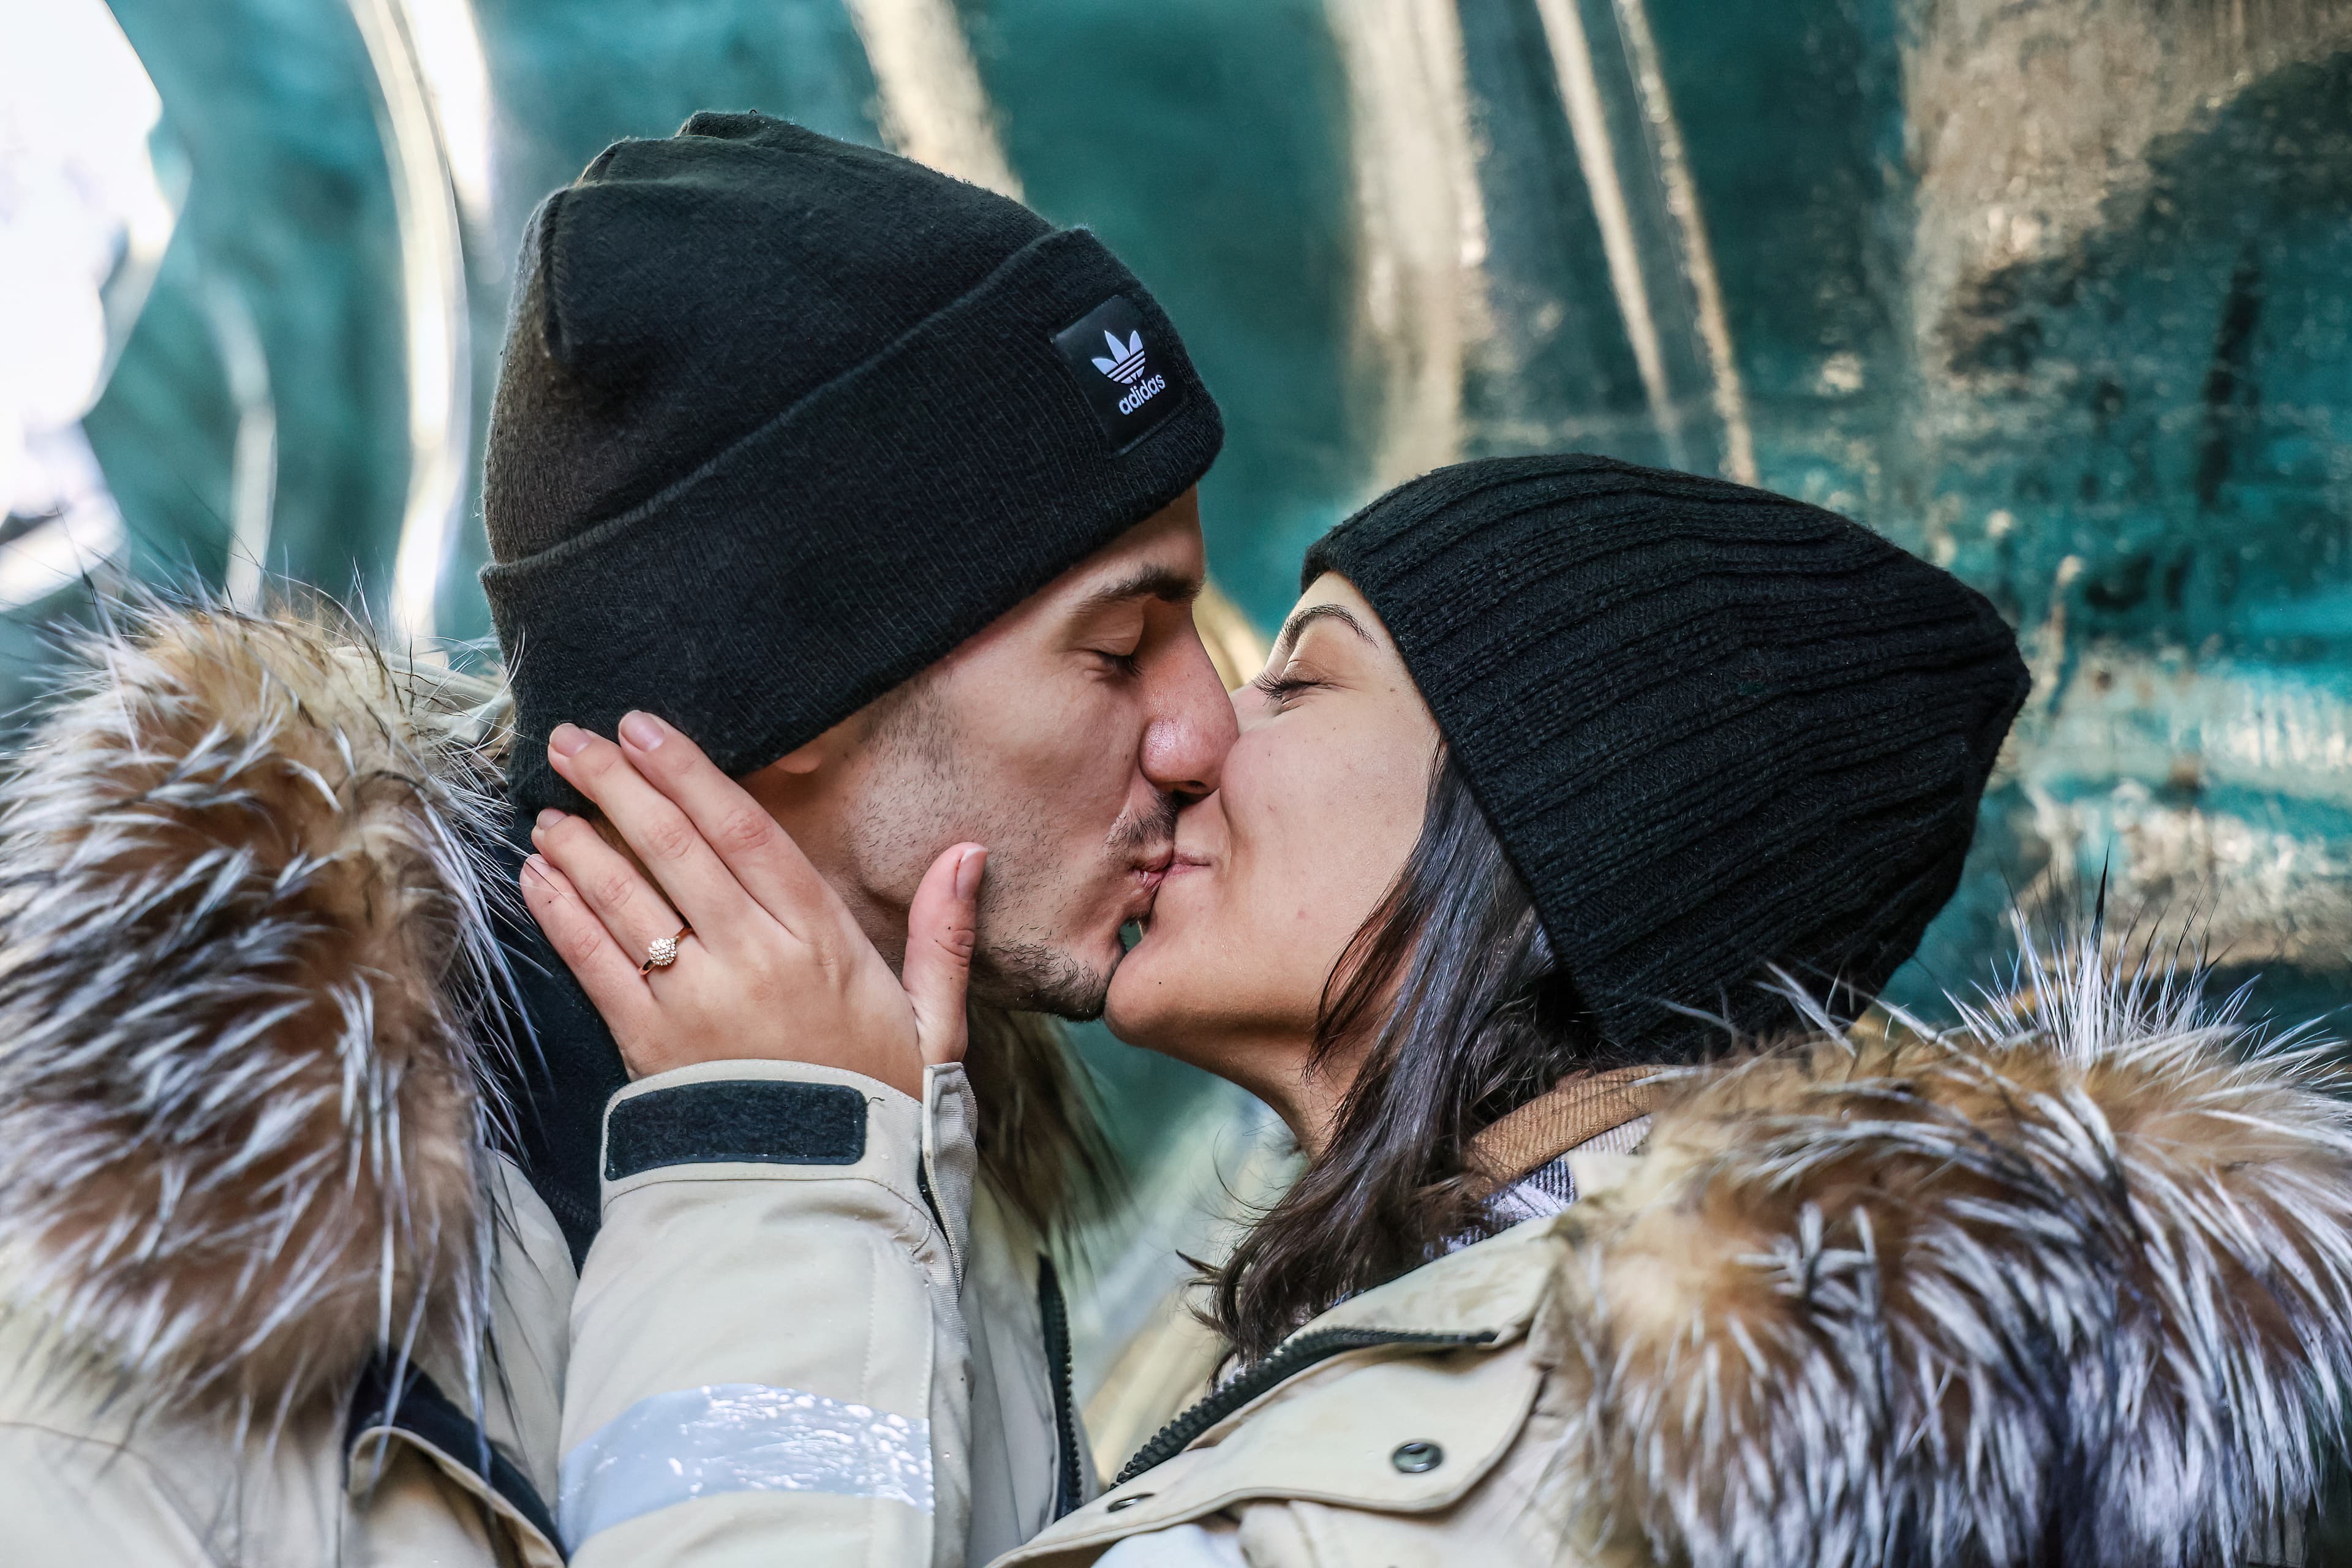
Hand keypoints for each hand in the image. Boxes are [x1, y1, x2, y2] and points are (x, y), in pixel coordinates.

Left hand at [518, 712, 983, 1097]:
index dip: (691, 774)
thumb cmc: (880, 1106)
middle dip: (619, 785)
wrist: (827, 1202)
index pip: (746, 834)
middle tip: (574, 738)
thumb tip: (967, 852)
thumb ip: (944, 933)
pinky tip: (538, 874)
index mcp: (821, 943)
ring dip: (580, 844)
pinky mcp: (650, 1049)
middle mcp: (754, 961)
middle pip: (676, 850)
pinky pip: (595, 965)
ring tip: (550, 803)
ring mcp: (696, 1004)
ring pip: (626, 901)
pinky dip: (562, 914)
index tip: (647, 730)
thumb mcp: (935, 1021)